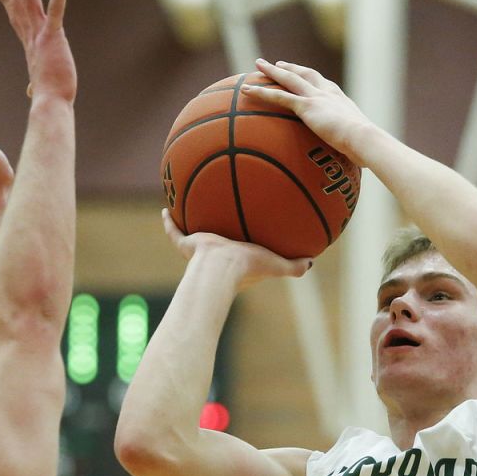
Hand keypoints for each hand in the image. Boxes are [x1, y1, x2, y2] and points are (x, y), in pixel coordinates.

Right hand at [0, 0, 75, 102]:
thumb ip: (34, 86)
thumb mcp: (40, 89)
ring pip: (31, 1)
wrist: (51, 105)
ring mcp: (41, 37)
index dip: (9, 4)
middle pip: (20, 4)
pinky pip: (55, 10)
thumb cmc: (49, 101)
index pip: (18, 21)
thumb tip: (30, 92)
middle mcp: (33, 39)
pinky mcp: (54, 37)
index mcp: (31, 48)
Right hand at [162, 210, 310, 290]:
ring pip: (192, 235)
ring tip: (188, 206)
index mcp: (236, 261)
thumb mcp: (275, 265)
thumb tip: (311, 263)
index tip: (244, 236)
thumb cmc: (248, 268)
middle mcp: (217, 255)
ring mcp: (199, 250)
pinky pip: (174, 232)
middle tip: (217, 218)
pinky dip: (169, 222)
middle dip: (216, 233)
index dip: (242, 245)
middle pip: (216, 241)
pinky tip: (165, 207)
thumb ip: (293, 266)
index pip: (240, 253)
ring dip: (190, 223)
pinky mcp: (186, 246)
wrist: (222, 269)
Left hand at [243, 58, 368, 163]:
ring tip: (257, 65)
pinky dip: (261, 92)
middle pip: (303, 74)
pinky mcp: (305, 106)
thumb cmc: (363, 145)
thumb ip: (347, 143)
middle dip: (288, 68)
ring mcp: (315, 97)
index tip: (300, 73)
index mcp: (338, 98)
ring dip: (271, 71)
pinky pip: (278, 96)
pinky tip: (247, 90)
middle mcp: (326, 92)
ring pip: (288, 79)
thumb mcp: (354, 141)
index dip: (308, 77)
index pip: (320, 82)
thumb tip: (351, 159)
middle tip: (275, 64)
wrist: (363, 137)